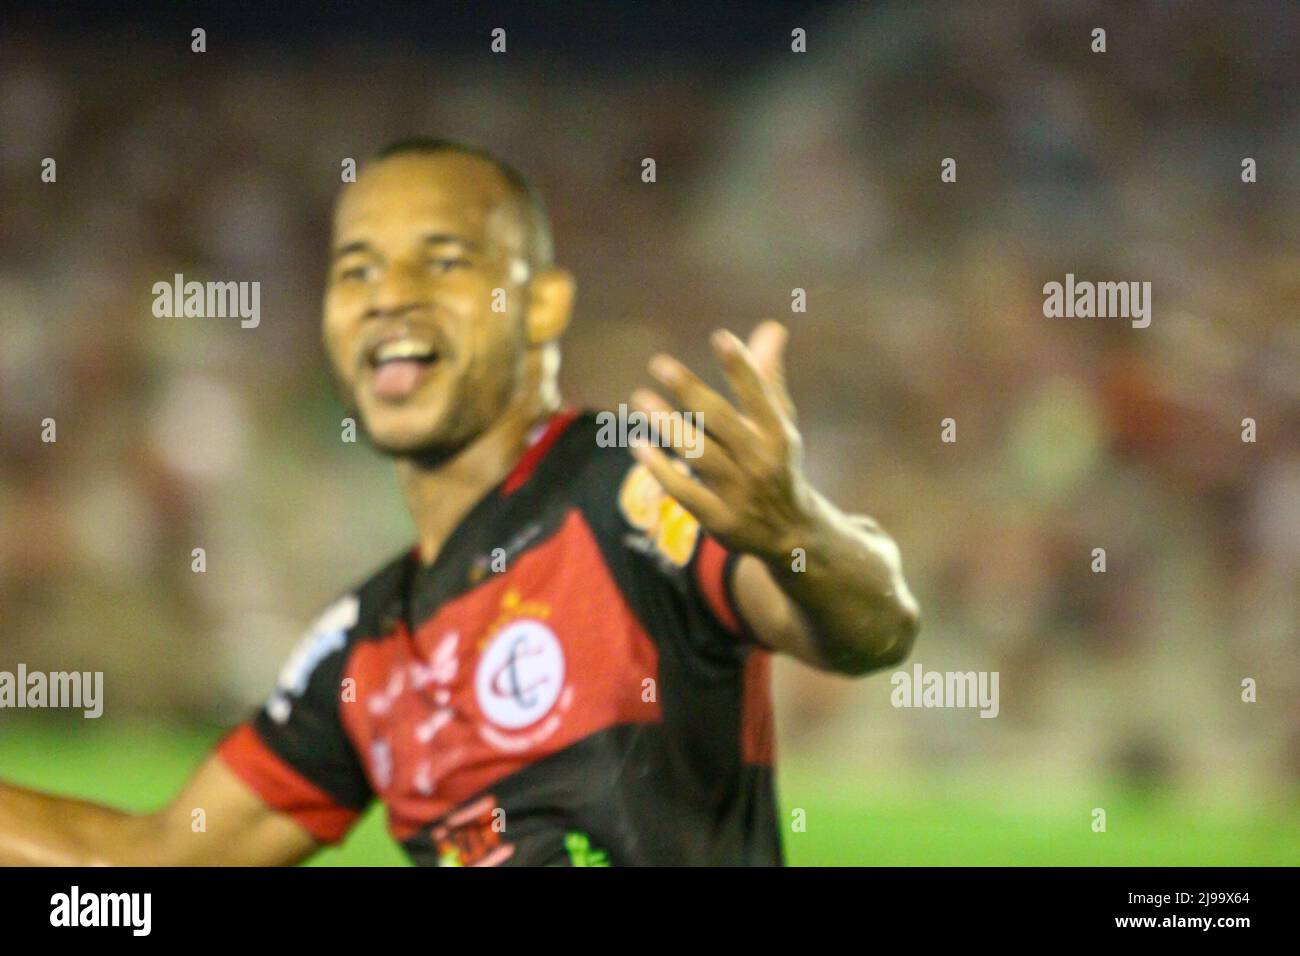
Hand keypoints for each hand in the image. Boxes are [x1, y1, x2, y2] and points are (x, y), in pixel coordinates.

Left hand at [629, 320, 815, 561]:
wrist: (792, 533)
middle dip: (691, 391)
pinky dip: (662, 471)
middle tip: (659, 364)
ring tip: (640, 399)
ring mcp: (740, 492)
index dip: (741, 367)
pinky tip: (639, 446)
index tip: (720, 337)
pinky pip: (686, 492)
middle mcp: (760, 461)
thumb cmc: (777, 464)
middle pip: (722, 422)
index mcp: (777, 433)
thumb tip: (772, 327)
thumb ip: (768, 377)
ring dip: (670, 427)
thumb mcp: (779, 423)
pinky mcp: (720, 518)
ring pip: (701, 455)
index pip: (758, 395)